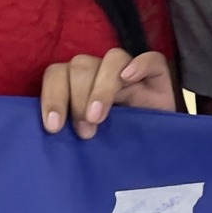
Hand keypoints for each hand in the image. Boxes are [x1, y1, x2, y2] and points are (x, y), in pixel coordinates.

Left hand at [40, 49, 175, 139]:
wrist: (159, 153)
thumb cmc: (119, 150)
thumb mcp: (90, 143)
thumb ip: (72, 132)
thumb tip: (51, 136)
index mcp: (80, 86)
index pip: (57, 74)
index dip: (52, 96)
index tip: (54, 127)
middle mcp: (102, 74)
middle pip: (81, 65)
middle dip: (77, 98)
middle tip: (85, 131)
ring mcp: (131, 73)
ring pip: (112, 59)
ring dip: (102, 88)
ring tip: (99, 118)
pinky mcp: (158, 76)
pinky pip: (151, 59)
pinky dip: (139, 65)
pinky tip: (130, 78)